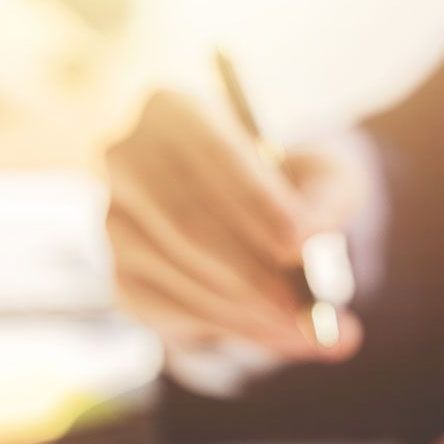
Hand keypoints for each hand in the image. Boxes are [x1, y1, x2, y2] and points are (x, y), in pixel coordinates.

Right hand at [105, 89, 367, 360]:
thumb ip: (328, 197)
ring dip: (253, 315)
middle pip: (189, 226)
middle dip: (258, 278)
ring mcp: (115, 224)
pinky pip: (173, 316)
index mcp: (173, 107)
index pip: (214, 154)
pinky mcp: (121, 280)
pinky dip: (231, 332)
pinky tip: (276, 336)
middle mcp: (127, 159)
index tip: (306, 244)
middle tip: (314, 316)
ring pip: (184, 278)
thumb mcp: (323, 174)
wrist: (246, 213)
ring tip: (317, 337)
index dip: (259, 202)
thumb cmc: (287, 185)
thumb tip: (316, 234)